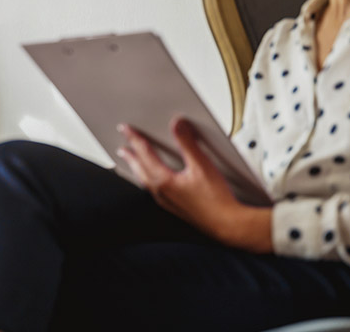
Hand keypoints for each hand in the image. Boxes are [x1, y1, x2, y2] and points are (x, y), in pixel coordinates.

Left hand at [116, 117, 271, 252]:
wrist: (226, 225)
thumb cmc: (217, 200)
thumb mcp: (202, 165)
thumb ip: (188, 143)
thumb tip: (177, 125)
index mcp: (163, 181)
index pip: (144, 154)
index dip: (134, 138)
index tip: (125, 128)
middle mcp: (161, 193)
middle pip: (140, 169)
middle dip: (130, 156)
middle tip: (122, 146)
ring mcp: (166, 202)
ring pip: (145, 181)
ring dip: (138, 168)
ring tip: (134, 161)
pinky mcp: (174, 207)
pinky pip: (153, 190)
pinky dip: (148, 179)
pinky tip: (154, 180)